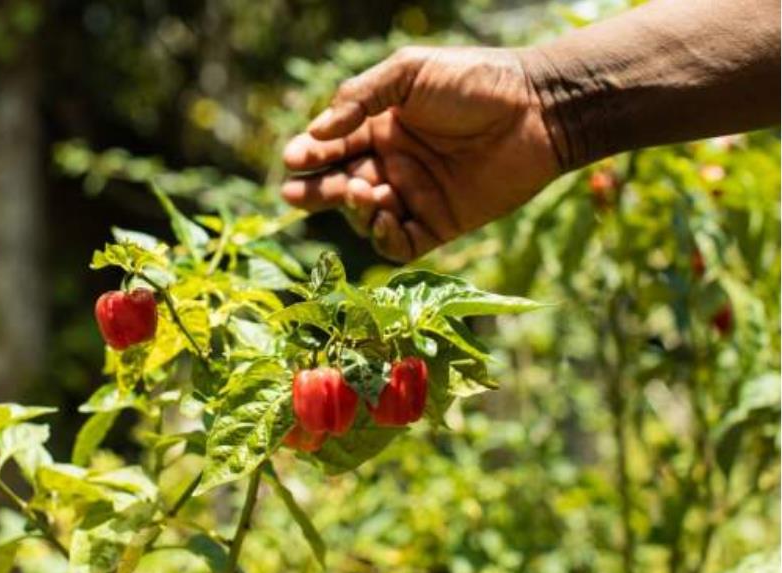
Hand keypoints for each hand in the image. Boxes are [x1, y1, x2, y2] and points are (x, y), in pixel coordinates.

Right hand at [282, 46, 559, 261]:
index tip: (292, 158)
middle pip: (340, 185)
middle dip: (315, 191)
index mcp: (381, 127)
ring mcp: (414, 196)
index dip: (309, 153)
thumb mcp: (410, 73)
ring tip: (360, 191)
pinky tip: (383, 216)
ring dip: (352, 208)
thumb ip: (361, 97)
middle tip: (295, 193)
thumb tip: (318, 130)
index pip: (333, 146)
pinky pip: (399, 243)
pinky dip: (384, 237)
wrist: (537, 110)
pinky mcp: (439, 224)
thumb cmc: (474, 81)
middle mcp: (392, 164)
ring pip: (364, 216)